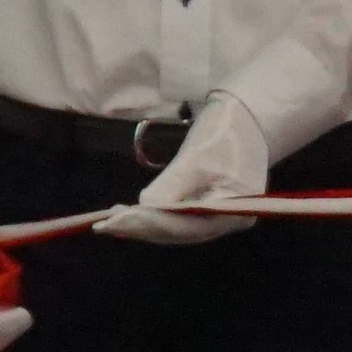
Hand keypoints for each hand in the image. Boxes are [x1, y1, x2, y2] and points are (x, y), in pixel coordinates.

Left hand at [100, 94, 270, 244]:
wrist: (246, 118)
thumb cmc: (225, 133)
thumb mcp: (195, 157)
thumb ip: (171, 186)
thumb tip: (143, 207)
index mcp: (235, 210)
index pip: (186, 226)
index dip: (149, 224)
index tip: (116, 221)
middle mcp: (230, 221)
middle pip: (180, 232)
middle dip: (142, 228)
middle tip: (105, 225)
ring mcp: (221, 217)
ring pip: (178, 229)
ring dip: (145, 225)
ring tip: (113, 220)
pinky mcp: (210, 209)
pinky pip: (180, 219)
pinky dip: (156, 217)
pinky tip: (133, 213)